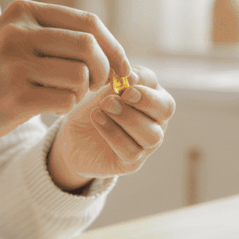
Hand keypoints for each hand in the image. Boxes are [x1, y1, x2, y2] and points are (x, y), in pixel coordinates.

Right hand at [0, 0, 129, 144]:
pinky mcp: (15, 97)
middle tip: (94, 85)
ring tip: (65, 94)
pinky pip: (66, 100)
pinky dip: (66, 106)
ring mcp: (15, 65)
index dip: (114, 47)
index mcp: (23, 12)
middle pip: (89, 46)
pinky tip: (50, 106)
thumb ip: (53, 34)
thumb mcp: (13, 38)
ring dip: (83, 90)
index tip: (123, 68)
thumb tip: (110, 46)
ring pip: (81, 75)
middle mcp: (18, 33)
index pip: (88, 22)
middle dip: (103, 71)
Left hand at [48, 66, 175, 187]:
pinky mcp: (133, 162)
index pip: (155, 84)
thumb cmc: (91, 109)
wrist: (73, 138)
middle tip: (123, 94)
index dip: (143, 80)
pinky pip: (131, 151)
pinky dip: (114, 134)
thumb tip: (128, 76)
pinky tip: (98, 120)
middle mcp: (155, 120)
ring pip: (152, 135)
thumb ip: (114, 82)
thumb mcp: (99, 91)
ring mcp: (147, 143)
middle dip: (146, 100)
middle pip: (166, 109)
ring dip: (129, 118)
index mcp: (150, 96)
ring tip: (105, 106)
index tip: (125, 78)